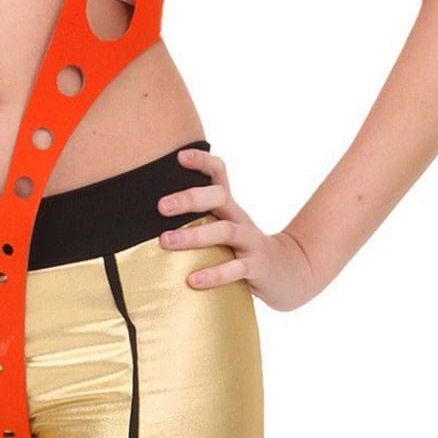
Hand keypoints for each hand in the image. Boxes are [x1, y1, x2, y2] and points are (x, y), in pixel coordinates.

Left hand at [156, 146, 320, 310]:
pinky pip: (235, 268)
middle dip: (189, 199)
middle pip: (218, 198)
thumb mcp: (223, 229)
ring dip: (194, 236)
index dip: (201, 161)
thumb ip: (197, 220)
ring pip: (224, 231)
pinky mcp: (256, 267)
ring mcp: (250, 242)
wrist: (288, 272)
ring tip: (166, 241)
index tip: (179, 157)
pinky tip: (193, 280)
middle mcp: (239, 219)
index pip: (218, 173)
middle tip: (161, 206)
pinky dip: (214, 274)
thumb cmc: (243, 250)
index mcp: (229, 207)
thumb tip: (149, 219)